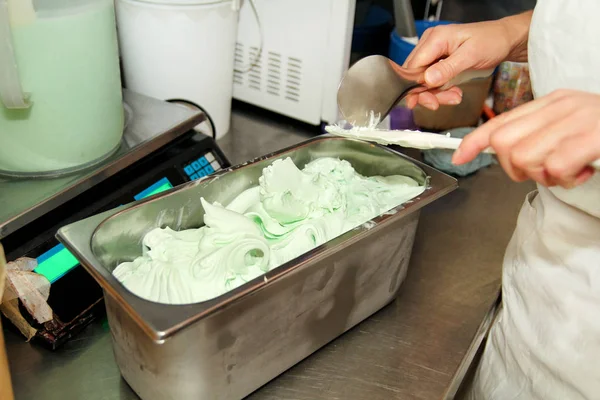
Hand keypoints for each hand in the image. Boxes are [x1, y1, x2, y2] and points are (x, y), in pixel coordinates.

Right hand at [403, 12, 531, 109]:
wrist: (504, 40)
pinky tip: (454, 93)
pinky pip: (433, 81)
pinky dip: (441, 91)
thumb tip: (427, 79)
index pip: (413, 66)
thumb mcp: (471, 55)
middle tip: (437, 104)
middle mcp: (430, 44)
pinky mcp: (439, 62)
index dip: (414, 86)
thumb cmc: (492, 41)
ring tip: (454, 97)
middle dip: (426, 92)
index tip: (423, 101)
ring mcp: (434, 53)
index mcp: (435, 38)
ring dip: (436, 94)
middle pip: (415, 75)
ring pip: (423, 81)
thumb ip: (448, 68)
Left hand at [452, 89, 599, 187]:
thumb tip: (504, 152)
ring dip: (543, 175)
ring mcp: (577, 120)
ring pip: (525, 158)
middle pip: (505, 145)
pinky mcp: (592, 137)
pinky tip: (582, 171)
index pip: (500, 121)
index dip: (474, 141)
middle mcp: (561, 107)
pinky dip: (565, 179)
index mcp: (552, 102)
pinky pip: (554, 167)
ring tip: (568, 170)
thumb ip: (538, 133)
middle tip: (542, 171)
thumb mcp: (569, 124)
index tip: (458, 157)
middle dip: (515, 168)